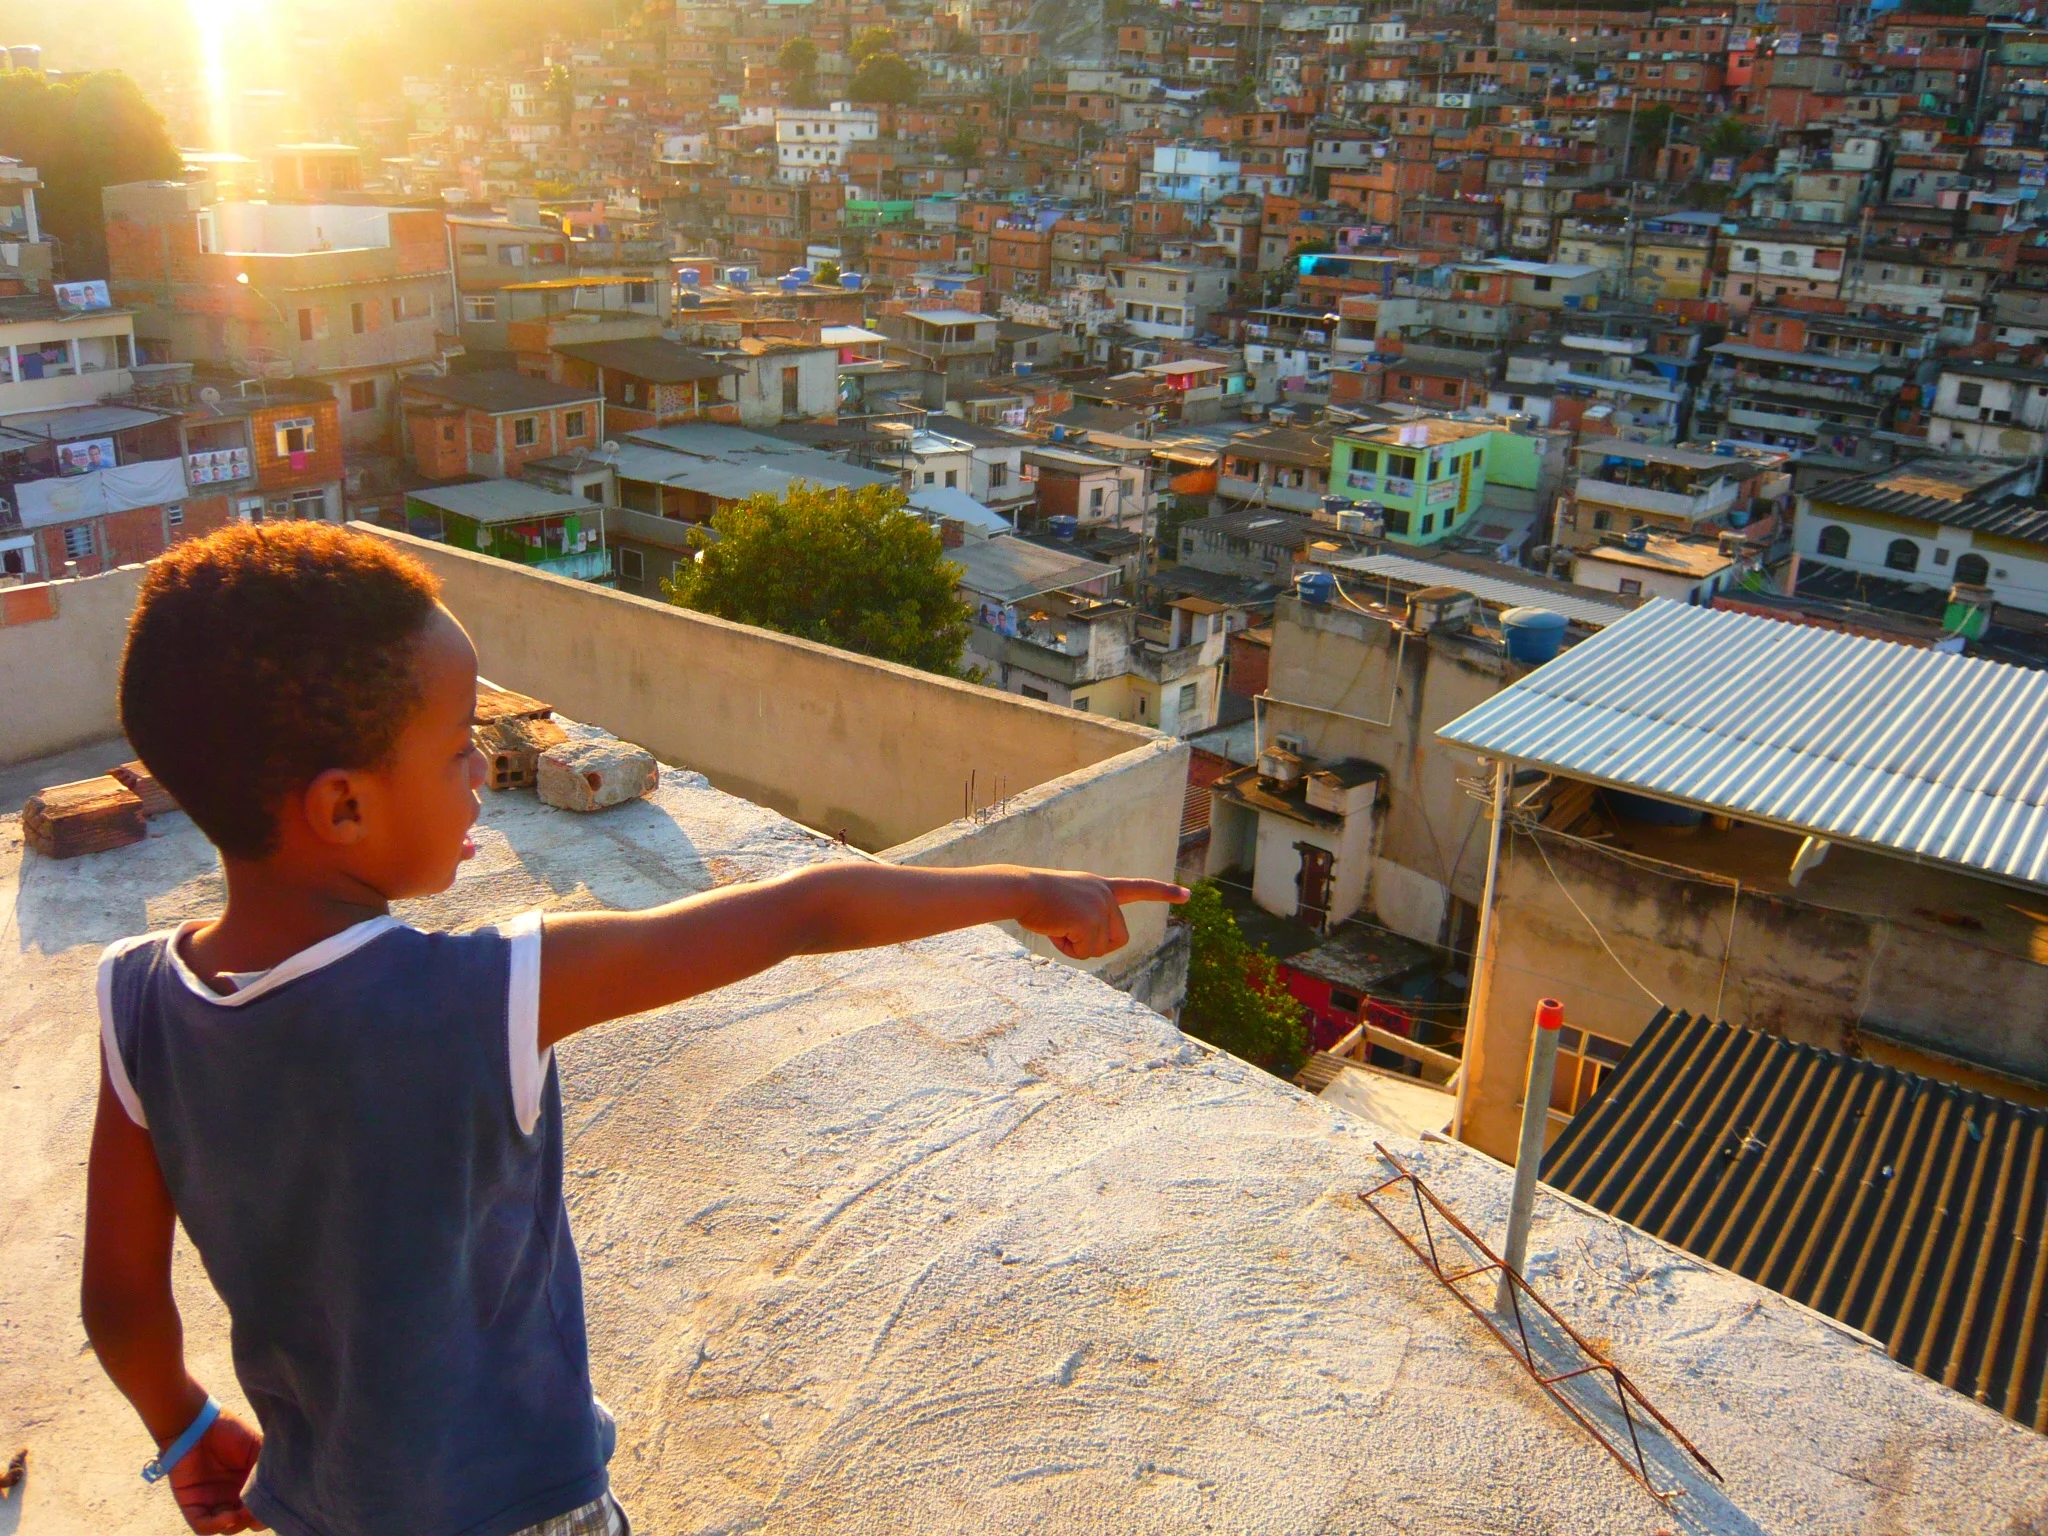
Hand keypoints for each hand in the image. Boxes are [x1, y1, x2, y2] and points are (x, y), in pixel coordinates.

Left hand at [170, 1413, 265, 1533]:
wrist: (198, 1423)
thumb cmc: (230, 1431)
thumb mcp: (259, 1448)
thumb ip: (268, 1469)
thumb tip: (281, 1491)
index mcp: (248, 1483)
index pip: (260, 1507)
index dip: (268, 1510)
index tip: (277, 1505)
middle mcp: (230, 1496)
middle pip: (245, 1521)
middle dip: (254, 1518)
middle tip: (260, 1508)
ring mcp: (211, 1502)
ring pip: (226, 1527)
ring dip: (237, 1523)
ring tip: (244, 1511)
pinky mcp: (192, 1505)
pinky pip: (203, 1526)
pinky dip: (217, 1526)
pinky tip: (229, 1516)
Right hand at [1018, 874, 1188, 958]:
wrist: (1020, 889)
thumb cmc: (1034, 898)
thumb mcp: (1067, 901)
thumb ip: (1086, 916)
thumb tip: (1094, 942)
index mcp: (1102, 887)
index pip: (1138, 888)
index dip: (1164, 893)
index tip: (1188, 895)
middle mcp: (1107, 895)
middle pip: (1117, 939)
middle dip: (1092, 943)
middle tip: (1065, 927)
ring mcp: (1101, 907)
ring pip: (1099, 948)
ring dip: (1076, 945)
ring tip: (1057, 924)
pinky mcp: (1091, 920)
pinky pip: (1085, 952)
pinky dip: (1067, 947)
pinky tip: (1055, 928)